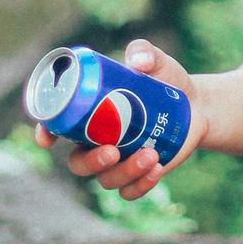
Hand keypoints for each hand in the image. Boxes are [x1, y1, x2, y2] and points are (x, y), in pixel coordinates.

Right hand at [33, 38, 209, 201]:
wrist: (196, 105)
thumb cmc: (166, 80)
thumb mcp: (156, 61)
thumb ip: (145, 51)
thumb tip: (138, 62)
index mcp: (89, 114)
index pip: (57, 125)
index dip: (46, 133)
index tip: (47, 139)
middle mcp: (96, 141)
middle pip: (77, 163)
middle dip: (91, 162)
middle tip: (112, 150)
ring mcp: (117, 162)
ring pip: (105, 179)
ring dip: (124, 172)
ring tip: (151, 155)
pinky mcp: (137, 175)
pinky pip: (129, 192)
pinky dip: (140, 185)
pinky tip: (157, 169)